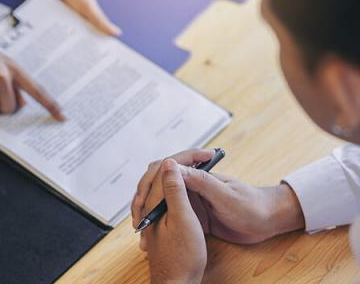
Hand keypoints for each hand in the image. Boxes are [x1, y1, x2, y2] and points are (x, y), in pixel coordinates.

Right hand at [132, 149, 305, 244]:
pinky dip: (162, 225)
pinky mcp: (196, 215)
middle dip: (144, 198)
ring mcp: (193, 200)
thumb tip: (173, 167)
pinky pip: (174, 215)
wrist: (268, 222)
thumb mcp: (224, 194)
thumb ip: (201, 180)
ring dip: (150, 212)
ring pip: (164, 200)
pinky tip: (155, 238)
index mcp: (198, 175)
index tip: (142, 200)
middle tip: (137, 217)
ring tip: (141, 230)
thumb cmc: (251, 205)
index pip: (166, 169)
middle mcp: (192, 185)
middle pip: (160, 184)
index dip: (151, 182)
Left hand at [142, 159, 206, 283]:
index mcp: (155, 200)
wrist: (176, 282)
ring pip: (164, 180)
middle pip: (161, 170)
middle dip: (182, 160)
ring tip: (200, 165)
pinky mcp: (161, 217)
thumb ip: (175, 190)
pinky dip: (179, 183)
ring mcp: (155, 210)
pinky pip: (167, 192)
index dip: (188, 156)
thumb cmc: (182, 256)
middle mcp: (150, 203)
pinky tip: (192, 186)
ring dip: (180, 171)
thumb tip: (170, 164)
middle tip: (204, 157)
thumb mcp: (183, 220)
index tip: (208, 155)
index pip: (166, 166)